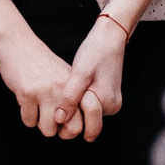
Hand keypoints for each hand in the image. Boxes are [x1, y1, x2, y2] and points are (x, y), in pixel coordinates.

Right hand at [0, 28, 84, 136]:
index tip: (64, 121)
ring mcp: (46, 92)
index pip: (86, 119)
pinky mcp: (27, 93)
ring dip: (41, 123)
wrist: (18, 45)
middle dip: (61, 130)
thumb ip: (74, 98)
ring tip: (38, 109)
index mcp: (76, 86)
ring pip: (48, 130)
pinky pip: (29, 121)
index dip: (74, 126)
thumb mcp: (64, 76)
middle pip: (71, 130)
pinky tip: (26, 101)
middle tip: (51, 120)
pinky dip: (26, 116)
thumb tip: (75, 129)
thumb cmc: (41, 64)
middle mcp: (64, 90)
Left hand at [51, 17, 127, 141]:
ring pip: (87, 117)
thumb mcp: (80, 73)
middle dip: (70, 120)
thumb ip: (70, 97)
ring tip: (62, 96)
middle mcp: (111, 107)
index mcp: (106, 103)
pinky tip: (70, 93)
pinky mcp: (107, 97)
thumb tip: (59, 120)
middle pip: (86, 125)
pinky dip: (79, 104)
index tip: (52, 113)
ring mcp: (111, 103)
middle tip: (54, 107)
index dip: (66, 124)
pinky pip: (89, 108)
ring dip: (74, 111)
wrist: (109, 37)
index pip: (84, 127)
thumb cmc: (95, 52)